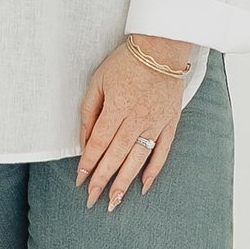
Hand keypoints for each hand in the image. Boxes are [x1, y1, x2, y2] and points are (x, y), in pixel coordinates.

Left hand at [75, 38, 190, 208]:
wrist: (162, 48)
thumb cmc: (126, 62)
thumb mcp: (98, 80)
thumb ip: (89, 111)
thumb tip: (85, 140)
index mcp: (117, 107)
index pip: (99, 142)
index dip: (89, 163)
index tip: (79, 180)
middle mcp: (137, 118)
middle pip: (117, 155)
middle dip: (102, 179)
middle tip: (92, 199)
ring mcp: (156, 123)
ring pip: (138, 158)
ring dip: (125, 181)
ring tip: (114, 200)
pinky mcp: (170, 123)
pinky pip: (162, 151)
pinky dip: (153, 170)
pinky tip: (143, 186)